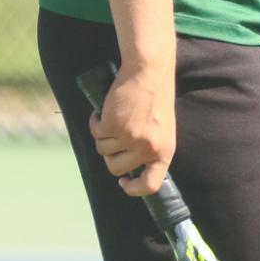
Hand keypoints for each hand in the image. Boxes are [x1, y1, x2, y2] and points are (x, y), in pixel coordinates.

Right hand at [89, 64, 175, 195]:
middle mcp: (147, 148)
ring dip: (103, 135)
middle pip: (115, 168)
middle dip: (110, 154)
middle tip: (114, 137)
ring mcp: (129, 138)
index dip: (133, 189)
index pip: (150, 185)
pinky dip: (95, 121)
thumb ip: (151, 149)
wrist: (149, 71)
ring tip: (114, 117)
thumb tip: (131, 170)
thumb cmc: (156, 98)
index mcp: (164, 152)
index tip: (124, 181)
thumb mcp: (162, 129)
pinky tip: (103, 111)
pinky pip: (95, 132)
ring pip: (102, 149)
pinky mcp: (112, 125)